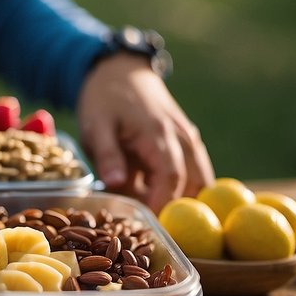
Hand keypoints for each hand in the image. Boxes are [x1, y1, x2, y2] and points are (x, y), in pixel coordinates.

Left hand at [76, 53, 213, 210]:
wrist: (120, 70)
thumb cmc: (105, 99)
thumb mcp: (96, 126)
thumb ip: (107, 155)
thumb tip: (115, 184)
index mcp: (158, 135)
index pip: (171, 177)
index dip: (162, 204)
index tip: (149, 224)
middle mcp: (182, 138)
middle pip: (193, 183)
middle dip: (176, 208)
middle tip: (153, 225)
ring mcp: (189, 139)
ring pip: (200, 179)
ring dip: (183, 199)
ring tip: (153, 210)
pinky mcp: (188, 141)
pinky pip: (196, 170)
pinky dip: (184, 187)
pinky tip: (159, 195)